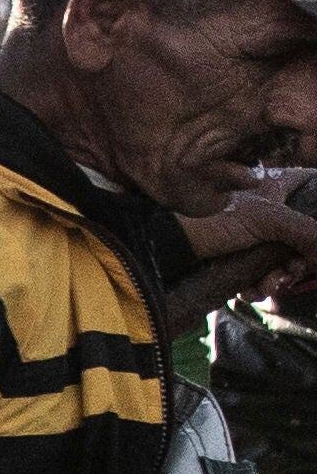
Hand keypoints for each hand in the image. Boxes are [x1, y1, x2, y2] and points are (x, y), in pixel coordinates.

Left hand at [167, 176, 316, 323]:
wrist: (170, 246)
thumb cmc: (214, 220)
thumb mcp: (268, 219)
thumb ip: (306, 231)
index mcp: (276, 188)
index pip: (311, 183)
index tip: (316, 229)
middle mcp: (268, 211)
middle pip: (304, 235)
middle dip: (300, 260)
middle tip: (291, 270)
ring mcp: (253, 236)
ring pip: (283, 260)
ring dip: (279, 278)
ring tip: (267, 283)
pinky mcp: (238, 259)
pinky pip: (260, 275)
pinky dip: (258, 287)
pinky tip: (250, 290)